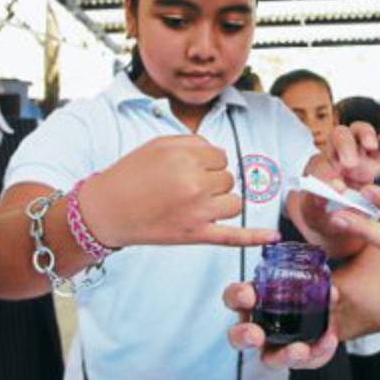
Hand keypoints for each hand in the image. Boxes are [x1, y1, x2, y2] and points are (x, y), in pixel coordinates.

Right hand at [83, 135, 280, 247]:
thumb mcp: (158, 145)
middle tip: (183, 188)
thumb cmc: (131, 175)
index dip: (206, 163)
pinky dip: (254, 236)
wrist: (106, 210)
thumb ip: (193, 143)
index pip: (221, 156)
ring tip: (193, 204)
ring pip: (234, 202)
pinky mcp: (195, 235)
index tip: (186, 170)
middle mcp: (195, 182)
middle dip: (211, 182)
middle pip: (228, 179)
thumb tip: (220, 154)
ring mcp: (197, 211)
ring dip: (220, 202)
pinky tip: (273, 235)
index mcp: (186, 157)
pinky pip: (233, 235)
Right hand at [223, 282, 339, 369]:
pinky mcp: (296, 358)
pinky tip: (328, 341)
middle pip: (239, 337)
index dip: (237, 296)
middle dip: (244, 336)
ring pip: (270, 359)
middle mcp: (257, 327)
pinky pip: (305, 360)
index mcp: (252, 300)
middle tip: (255, 336)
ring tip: (300, 350)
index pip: (234, 297)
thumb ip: (316, 281)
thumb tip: (331, 292)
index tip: (248, 296)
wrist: (325, 309)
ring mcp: (274, 347)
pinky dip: (318, 351)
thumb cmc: (303, 289)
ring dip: (284, 355)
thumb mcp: (307, 279)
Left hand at [298, 123, 379, 235]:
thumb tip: (322, 197)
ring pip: (360, 131)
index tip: (336, 189)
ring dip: (365, 135)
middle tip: (350, 164)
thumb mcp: (316, 215)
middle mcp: (339, 156)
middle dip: (345, 146)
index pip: (321, 163)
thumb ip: (317, 204)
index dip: (326, 173)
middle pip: (339, 136)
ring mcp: (361, 155)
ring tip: (371, 146)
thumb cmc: (326, 214)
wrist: (344, 220)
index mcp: (320, 168)